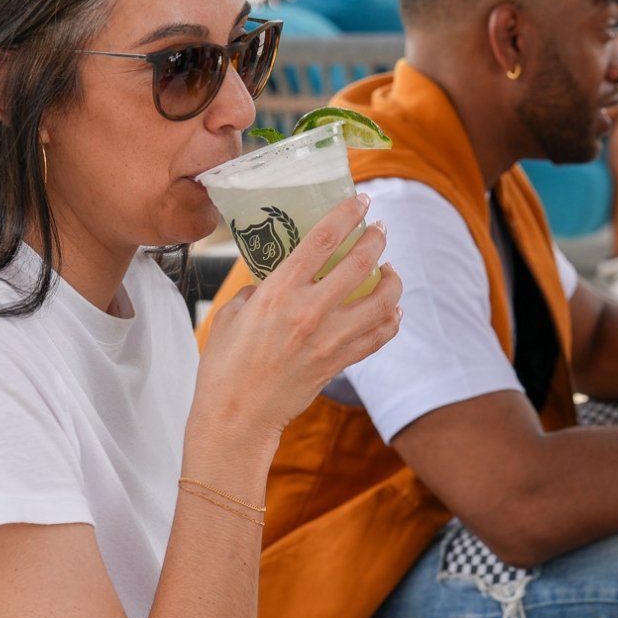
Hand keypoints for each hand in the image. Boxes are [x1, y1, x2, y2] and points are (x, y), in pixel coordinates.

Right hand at [195, 194, 401, 444]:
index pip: (322, 240)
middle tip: (380, 230)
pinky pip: (379, 336)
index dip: (346, 215)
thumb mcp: (231, 314)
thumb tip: (277, 279)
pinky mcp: (339, 362)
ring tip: (391, 271)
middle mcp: (309, 311)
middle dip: (377, 239)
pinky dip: (391, 319)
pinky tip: (392, 310)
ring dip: (393, 280)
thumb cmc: (225, 365)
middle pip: (360, 263)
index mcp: (278, 292)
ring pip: (382, 301)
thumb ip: (258, 290)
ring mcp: (329, 339)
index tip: (360, 201)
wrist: (237, 416)